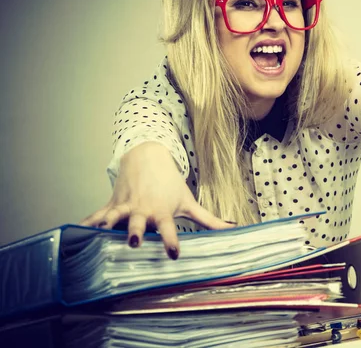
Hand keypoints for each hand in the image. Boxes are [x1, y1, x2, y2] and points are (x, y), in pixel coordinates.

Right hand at [80, 142, 233, 258]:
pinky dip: (86, 222)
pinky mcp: (111, 203)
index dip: (171, 241)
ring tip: (101, 233)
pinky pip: (96, 215)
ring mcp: (125, 205)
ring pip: (114, 216)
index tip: (173, 254)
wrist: (147, 156)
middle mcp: (142, 210)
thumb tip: (234, 228)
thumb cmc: (170, 183)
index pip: (168, 229)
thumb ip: (209, 219)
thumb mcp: (189, 201)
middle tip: (134, 242)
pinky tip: (75, 231)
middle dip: (135, 232)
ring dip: (108, 225)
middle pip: (138, 223)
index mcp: (161, 212)